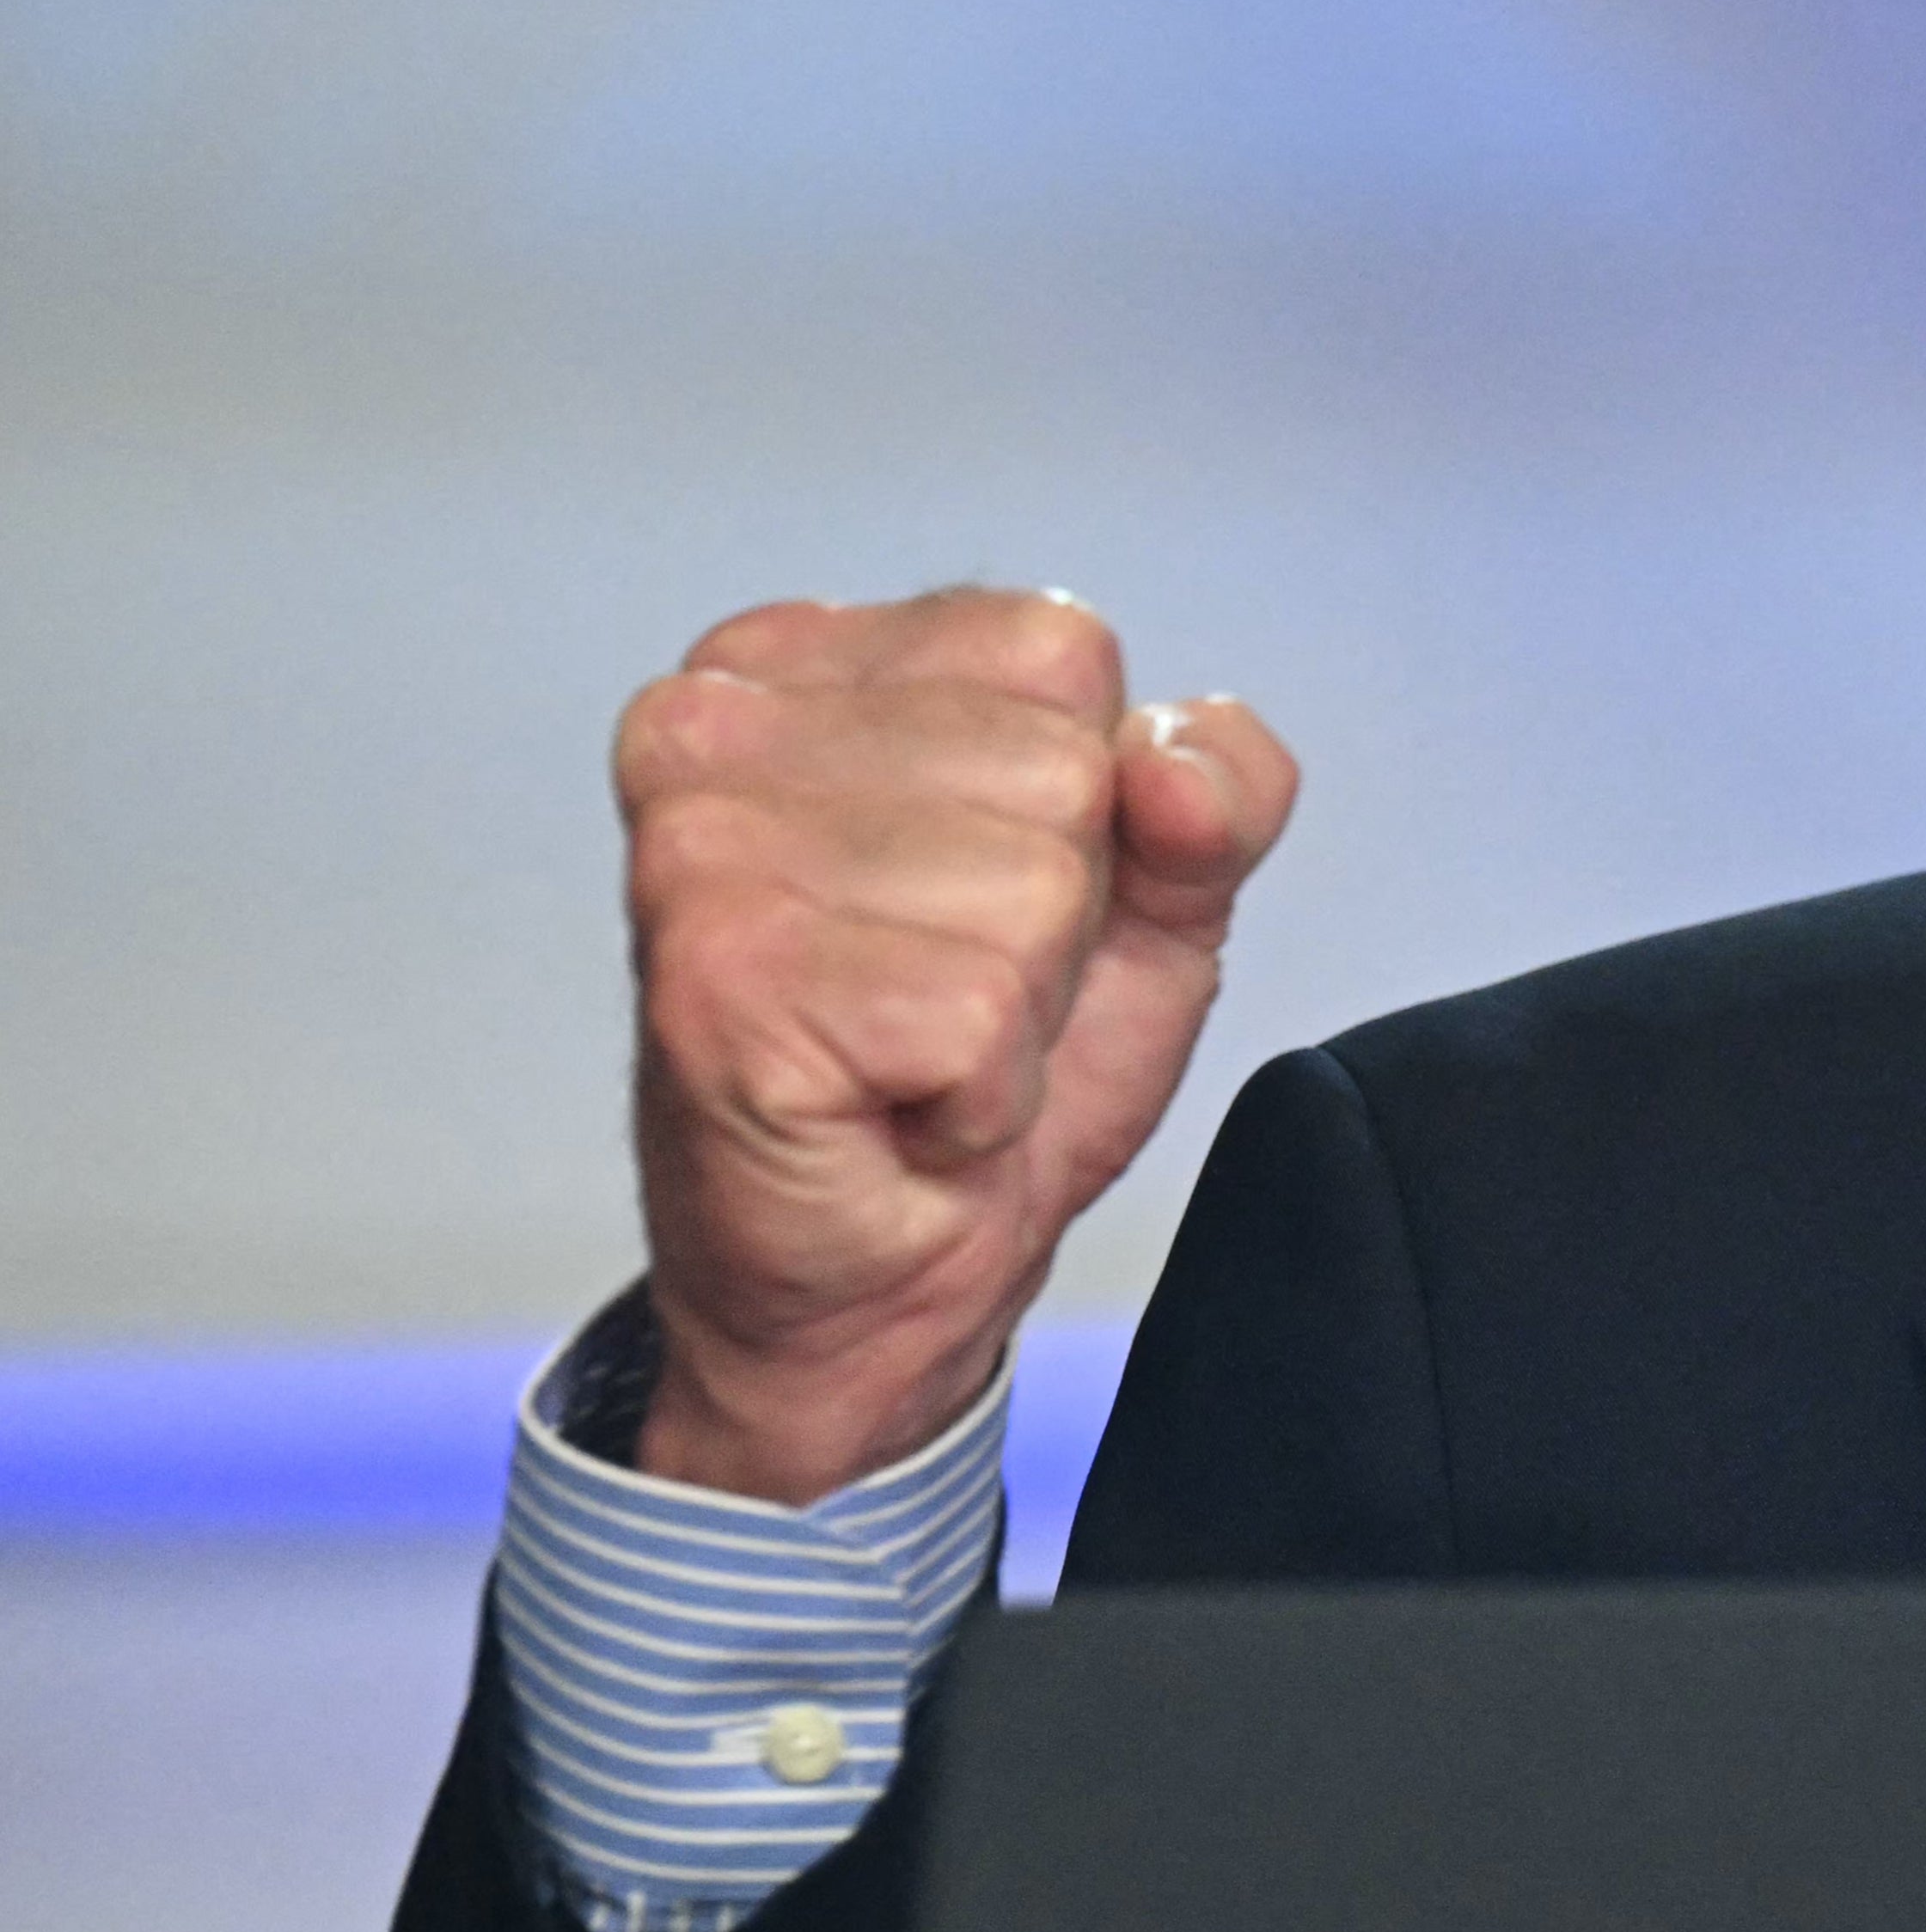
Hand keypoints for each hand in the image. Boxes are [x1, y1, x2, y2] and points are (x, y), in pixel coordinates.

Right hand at [611, 590, 1297, 1504]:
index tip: (977, 901)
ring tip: (913, 1048)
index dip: (1087, 811)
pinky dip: (978, 1090)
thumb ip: (1215, 794)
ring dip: (1013, 1010)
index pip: (1062, 651)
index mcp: (803, 659)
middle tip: (942, 998)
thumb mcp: (1152, 898)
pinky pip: (981, 1010)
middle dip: (1051, 917)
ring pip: (1034, 888)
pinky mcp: (722, 977)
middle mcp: (717, 723)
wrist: (881, 1281)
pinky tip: (892, 1107)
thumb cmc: (976, 1067)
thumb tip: (1173, 764)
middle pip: (1061, 771)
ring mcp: (703, 847)